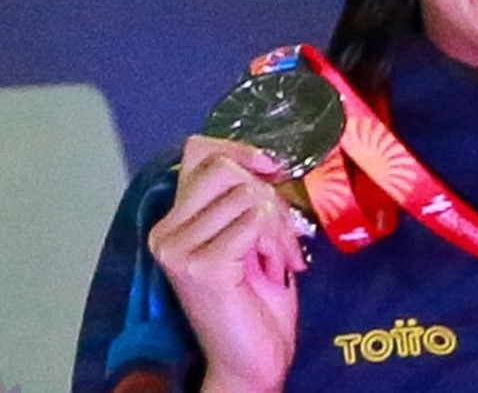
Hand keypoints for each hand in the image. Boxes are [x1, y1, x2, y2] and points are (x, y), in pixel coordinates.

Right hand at [148, 135, 307, 392]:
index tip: (271, 167)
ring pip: (248, 195)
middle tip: (280, 231)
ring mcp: (179, 249)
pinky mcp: (202, 266)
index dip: (239, 149)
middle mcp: (166, 233)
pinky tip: (277, 269)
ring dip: (279, 225)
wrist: (252, 359)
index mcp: (174, 220)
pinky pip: (256, 221)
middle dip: (267, 193)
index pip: (197, 151)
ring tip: (278, 257)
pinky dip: (278, 241)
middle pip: (226, 169)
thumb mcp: (249, 235)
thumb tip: (265, 159)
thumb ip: (244, 198)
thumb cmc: (256, 299)